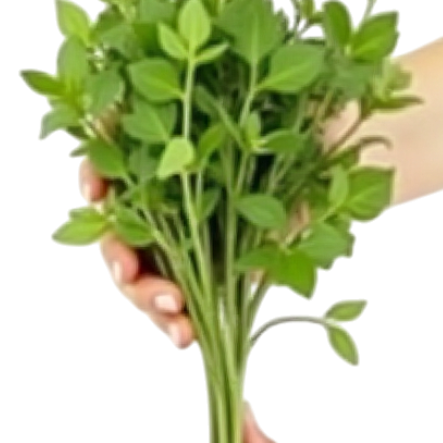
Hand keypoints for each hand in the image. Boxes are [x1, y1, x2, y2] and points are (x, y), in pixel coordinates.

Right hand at [75, 101, 357, 352]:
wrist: (349, 163)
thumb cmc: (302, 122)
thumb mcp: (255, 106)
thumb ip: (191, 106)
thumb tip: (141, 112)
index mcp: (159, 148)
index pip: (105, 160)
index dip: (93, 175)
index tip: (98, 192)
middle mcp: (160, 195)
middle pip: (114, 232)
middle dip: (120, 257)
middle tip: (133, 276)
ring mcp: (180, 240)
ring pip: (137, 278)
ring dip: (147, 300)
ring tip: (176, 317)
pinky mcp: (204, 277)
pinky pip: (171, 307)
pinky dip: (173, 324)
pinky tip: (185, 337)